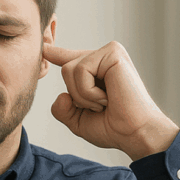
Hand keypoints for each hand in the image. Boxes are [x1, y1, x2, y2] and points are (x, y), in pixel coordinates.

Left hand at [43, 42, 178, 160]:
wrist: (135, 134)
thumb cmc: (113, 128)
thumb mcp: (78, 120)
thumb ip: (61, 108)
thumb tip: (61, 95)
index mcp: (95, 71)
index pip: (69, 58)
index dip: (55, 52)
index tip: (43, 45)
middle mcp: (102, 58)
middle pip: (65, 68)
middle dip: (76, 95)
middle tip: (101, 106)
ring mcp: (109, 52)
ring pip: (70, 69)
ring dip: (83, 95)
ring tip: (105, 102)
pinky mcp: (113, 53)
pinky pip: (81, 71)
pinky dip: (89, 91)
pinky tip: (108, 98)